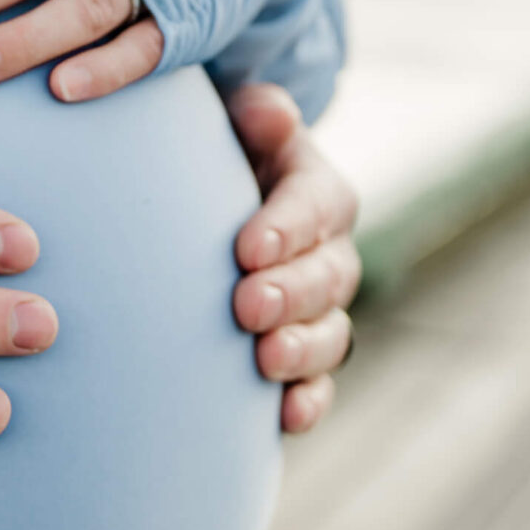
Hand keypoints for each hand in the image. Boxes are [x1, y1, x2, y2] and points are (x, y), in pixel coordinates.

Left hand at [226, 84, 359, 433]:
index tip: (247, 246)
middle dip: (290, 293)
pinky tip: (284, 417)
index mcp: (317, 193)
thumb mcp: (230, 129)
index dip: (287, 226)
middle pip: (327, 277)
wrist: (199, 212)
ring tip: (265, 359)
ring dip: (301, 349)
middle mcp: (327, 255)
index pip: (315, 205)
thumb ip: (252, 118)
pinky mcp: (298, 357)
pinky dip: (306, 402)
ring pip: (329, 335)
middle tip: (247, 305)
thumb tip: (265, 112)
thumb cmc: (212, 162)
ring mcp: (317, 313)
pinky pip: (317, 385)